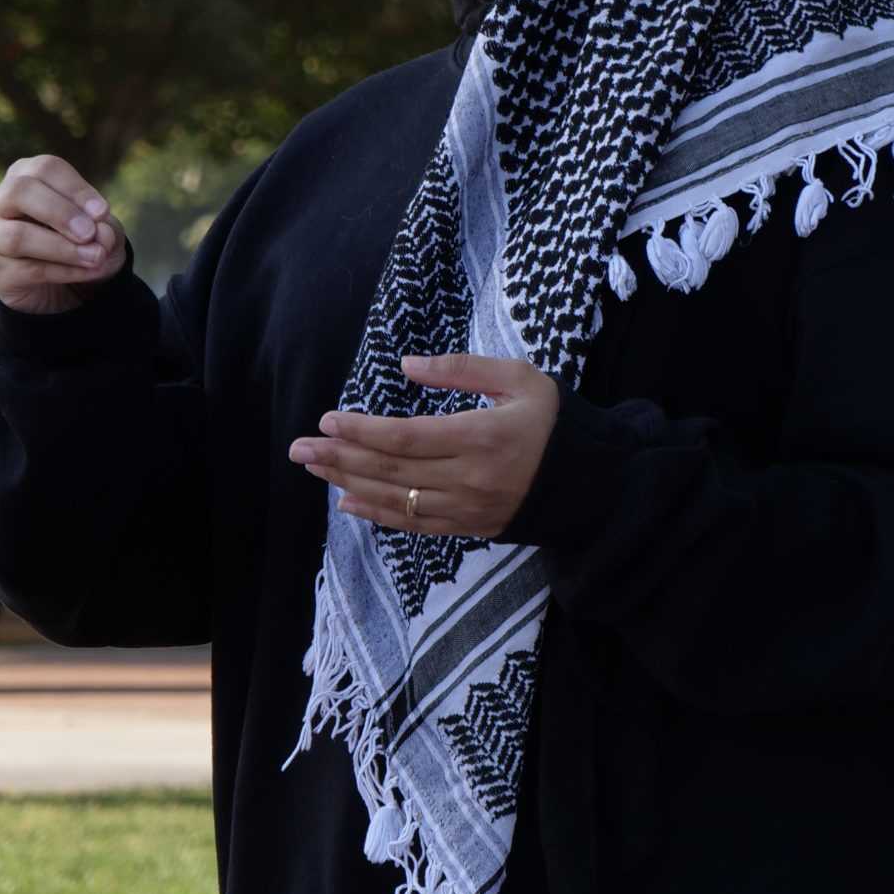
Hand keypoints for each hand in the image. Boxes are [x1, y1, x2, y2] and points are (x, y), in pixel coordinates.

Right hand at [0, 155, 126, 313]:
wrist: (60, 283)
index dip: (75, 189)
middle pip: (20, 192)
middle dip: (60, 212)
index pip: (45, 169)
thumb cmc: (79, 239)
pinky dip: (66, 270)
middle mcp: (0, 200)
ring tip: (96, 256)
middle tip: (90, 233)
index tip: (103, 212)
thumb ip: (104, 228)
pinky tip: (90, 271)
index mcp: (25, 176)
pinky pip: (30, 269)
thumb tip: (100, 235)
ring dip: (62, 247)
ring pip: (17, 236)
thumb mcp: (101, 229)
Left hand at [287, 355, 560, 538]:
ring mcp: (466, 508)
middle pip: (389, 470)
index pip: (405, 437)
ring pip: (394, 500)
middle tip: (298, 448)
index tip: (327, 420)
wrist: (594, 483)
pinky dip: (376, 514)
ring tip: (314, 469)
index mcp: (480, 437)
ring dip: (348, 484)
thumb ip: (463, 369)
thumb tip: (407, 365)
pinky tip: (348, 502)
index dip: (361, 431)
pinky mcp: (469, 528)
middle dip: (339, 458)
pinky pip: (413, 524)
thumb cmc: (555, 422)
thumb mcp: (520, 379)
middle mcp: (468, 478)